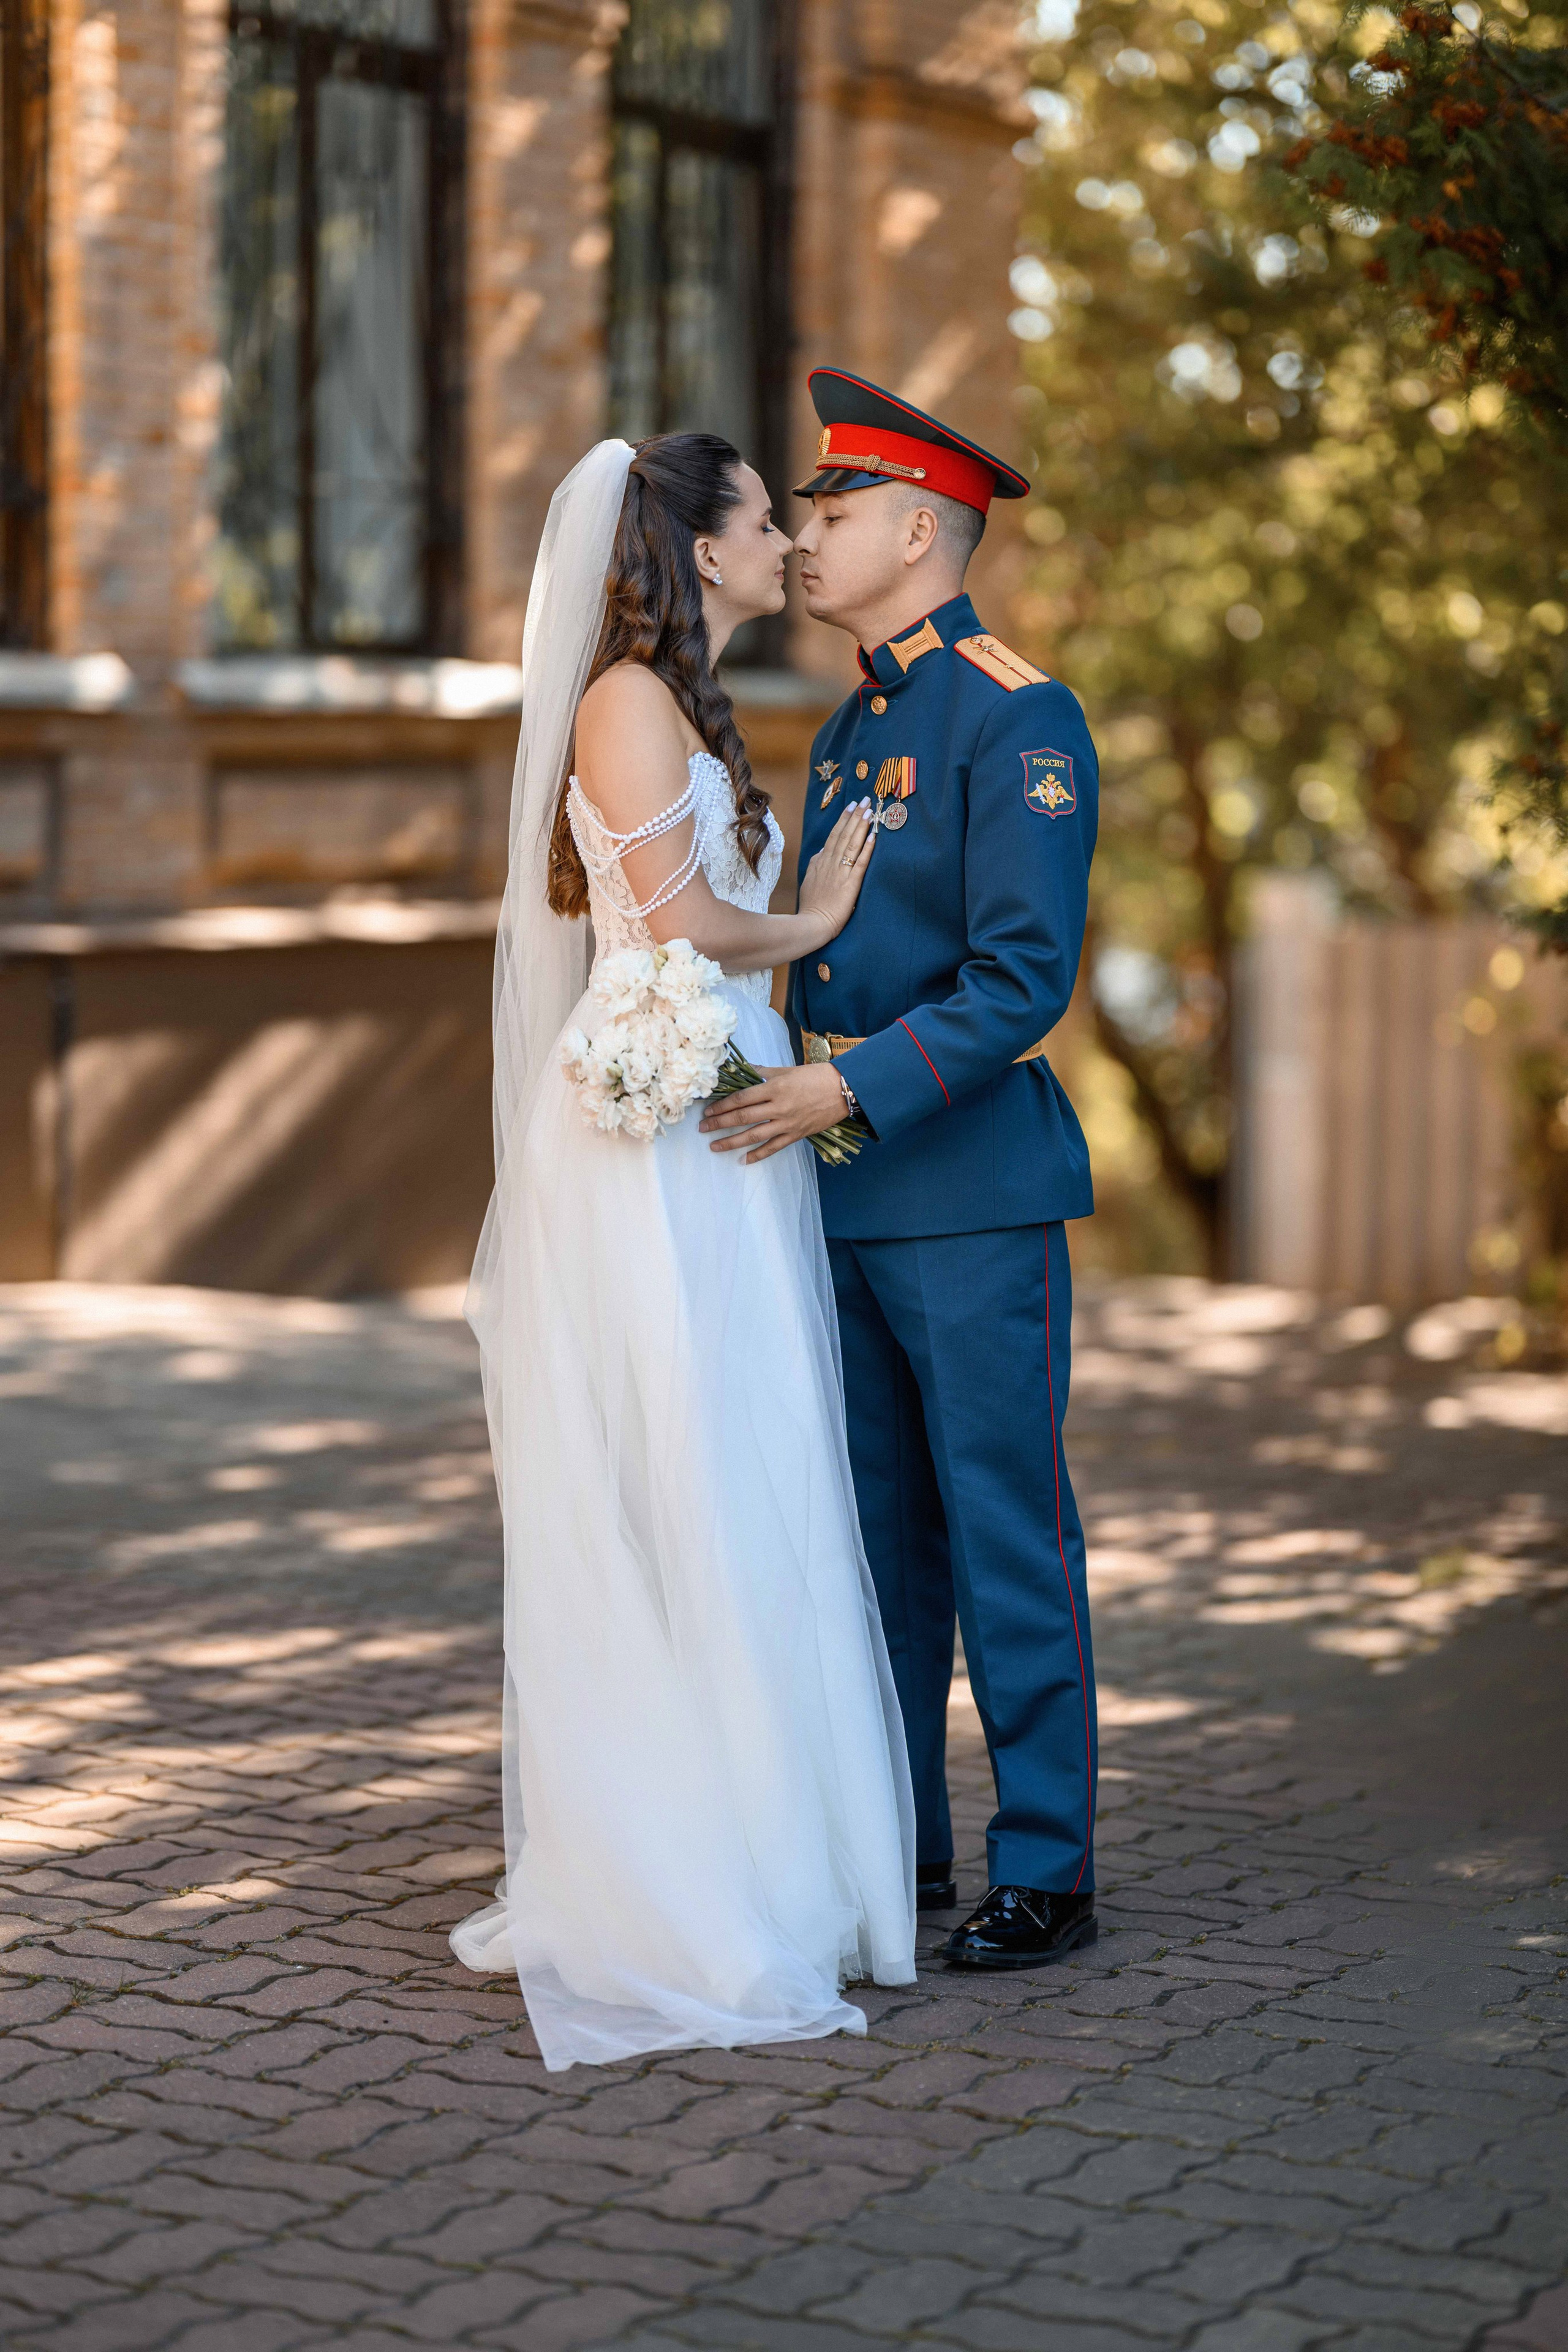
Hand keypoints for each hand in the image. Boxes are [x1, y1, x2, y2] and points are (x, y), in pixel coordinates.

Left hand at [699, 1062, 849, 1163]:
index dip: (722, 1105)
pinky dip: (758, 1155)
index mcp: (775, 1088)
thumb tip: (744, 1071)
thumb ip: (763, 1073)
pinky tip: (743, 1160)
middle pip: (742, 1117)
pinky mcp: (796, 1135)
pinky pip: (773, 1148)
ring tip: (715, 1146)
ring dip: (731, 1142)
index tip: (708, 1110)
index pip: (741, 1098)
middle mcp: (778, 1107)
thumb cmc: (815, 1076)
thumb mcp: (787, 1070)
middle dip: (719, 1123)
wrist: (843, 1090)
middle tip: (703, 1128)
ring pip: (754, 1135)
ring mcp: (787, 1123)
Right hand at [797, 800, 875, 944]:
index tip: (851, 807)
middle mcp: (830, 863)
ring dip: (861, 826)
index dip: (843, 820)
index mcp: (820, 862)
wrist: (811, 924)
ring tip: (870, 811)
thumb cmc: (811, 907)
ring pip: (851, 844)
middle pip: (843, 834)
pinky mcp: (850, 884)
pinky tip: (874, 836)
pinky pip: (860, 863)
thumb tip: (822, 850)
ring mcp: (840, 873)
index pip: (833, 836)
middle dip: (854, 816)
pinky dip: (867, 849)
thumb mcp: (809, 880)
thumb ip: (816, 864)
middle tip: (865, 799)